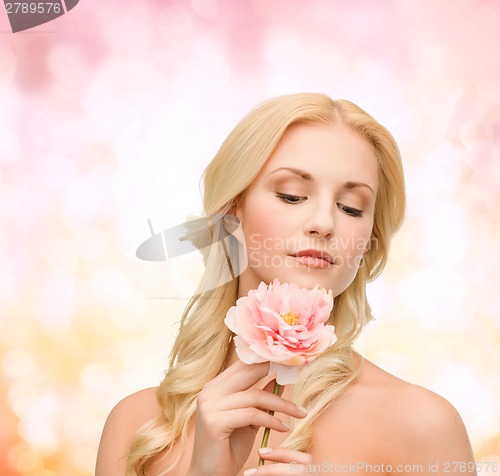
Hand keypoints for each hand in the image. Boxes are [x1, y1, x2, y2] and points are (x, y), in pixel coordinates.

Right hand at [187, 360, 307, 475]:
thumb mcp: (249, 418)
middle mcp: (209, 392)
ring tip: (300, 412)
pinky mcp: (214, 421)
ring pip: (255, 396)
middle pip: (248, 372)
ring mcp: (209, 405)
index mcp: (214, 387)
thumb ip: (260, 398)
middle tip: (296, 372)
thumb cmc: (228, 448)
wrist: (209, 475)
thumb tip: (279, 378)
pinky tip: (284, 427)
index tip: (287, 361)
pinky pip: (252, 415)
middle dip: (275, 371)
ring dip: (282, 404)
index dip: (265, 360)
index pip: (242, 365)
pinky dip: (272, 420)